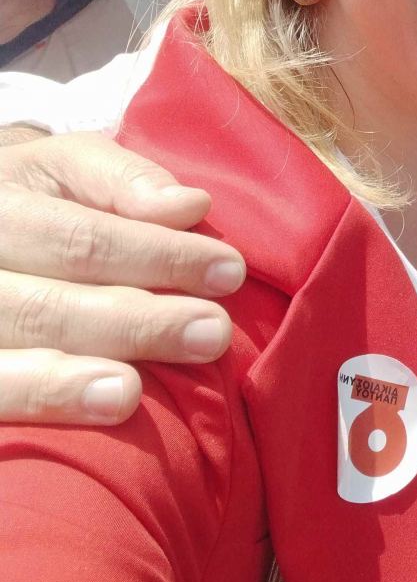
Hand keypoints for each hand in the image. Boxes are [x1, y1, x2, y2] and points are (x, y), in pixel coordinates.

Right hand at [0, 131, 244, 423]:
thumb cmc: (39, 199)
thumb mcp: (68, 169)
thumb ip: (123, 181)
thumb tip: (190, 207)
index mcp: (0, 204)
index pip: (81, 240)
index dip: (157, 256)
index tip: (229, 271)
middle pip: (44, 306)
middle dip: (134, 323)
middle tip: (213, 333)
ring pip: (6, 361)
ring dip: (70, 380)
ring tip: (132, 392)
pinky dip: (39, 404)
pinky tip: (88, 413)